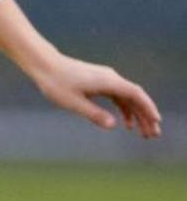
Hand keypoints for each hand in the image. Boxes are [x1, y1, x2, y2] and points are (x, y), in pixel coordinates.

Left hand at [31, 52, 161, 138]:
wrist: (45, 65)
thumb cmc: (56, 83)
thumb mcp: (73, 103)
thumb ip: (94, 114)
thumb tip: (113, 125)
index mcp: (108, 81)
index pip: (135, 94)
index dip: (147, 108)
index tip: (156, 121)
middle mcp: (111, 78)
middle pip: (135, 97)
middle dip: (145, 116)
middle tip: (152, 135)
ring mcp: (106, 79)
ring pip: (127, 98)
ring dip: (136, 115)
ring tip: (142, 133)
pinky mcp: (99, 82)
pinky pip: (117, 96)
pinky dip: (123, 109)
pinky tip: (125, 123)